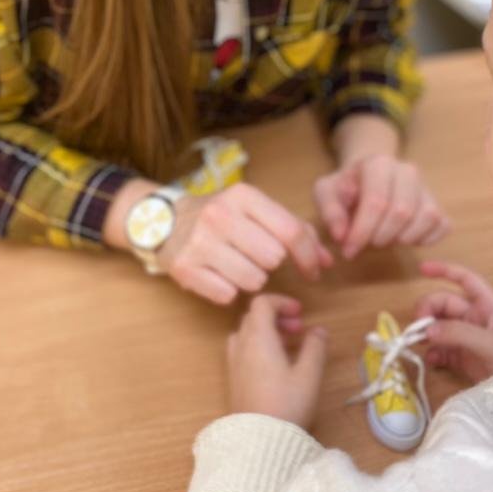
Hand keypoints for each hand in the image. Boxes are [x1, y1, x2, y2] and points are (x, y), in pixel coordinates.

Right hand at [157, 184, 332, 305]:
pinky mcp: (185, 268)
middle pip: (273, 258)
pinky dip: (229, 291)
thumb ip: (295, 230)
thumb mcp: (255, 210)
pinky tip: (220, 276)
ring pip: (253, 280)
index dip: (309, 256)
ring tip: (238, 266)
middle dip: (272, 264)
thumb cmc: (222, 216)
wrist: (165, 220)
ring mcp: (200, 243)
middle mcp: (220, 216)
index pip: (291, 231)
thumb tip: (327, 260)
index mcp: (243, 196)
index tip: (313, 270)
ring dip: (252, 279)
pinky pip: (227, 295)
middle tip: (258, 258)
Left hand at [227, 294, 328, 428]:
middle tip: (299, 330)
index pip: (262, 303)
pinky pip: (244, 349)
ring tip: (291, 347)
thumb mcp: (309, 374)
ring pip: (248, 333)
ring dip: (268, 332)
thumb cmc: (287, 403)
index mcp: (258, 337)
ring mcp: (234, 362)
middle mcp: (241, 344)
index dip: (282, 301)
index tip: (300, 313)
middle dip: (277, 316)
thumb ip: (315, 347)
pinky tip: (277, 365)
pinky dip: (259, 346)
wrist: (259, 441)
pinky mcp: (233, 378)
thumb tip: (319, 330)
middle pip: (254, 316)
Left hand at [314, 155, 449, 259]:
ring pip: (427, 217)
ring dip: (404, 239)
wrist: (368, 177)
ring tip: (384, 241)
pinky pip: (443, 225)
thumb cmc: (346, 187)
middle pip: (402, 211)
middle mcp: (407, 171)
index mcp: (378, 164)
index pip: (377, 201)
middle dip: (381, 237)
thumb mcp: (326, 192)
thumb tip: (341, 235)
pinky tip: (405, 240)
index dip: (363, 230)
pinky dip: (426, 240)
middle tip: (366, 245)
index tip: (349, 250)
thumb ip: (330, 210)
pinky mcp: (439, 204)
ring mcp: (426, 187)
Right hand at [414, 260, 492, 382]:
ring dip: (427, 332)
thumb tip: (426, 329)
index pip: (466, 280)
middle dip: (429, 310)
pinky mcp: (465, 361)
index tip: (421, 269)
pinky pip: (442, 351)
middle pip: (446, 304)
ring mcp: (469, 340)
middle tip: (418, 326)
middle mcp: (477, 319)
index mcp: (489, 307)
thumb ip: (460, 334)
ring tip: (417, 343)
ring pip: (441, 327)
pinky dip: (433, 353)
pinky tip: (430, 360)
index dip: (445, 270)